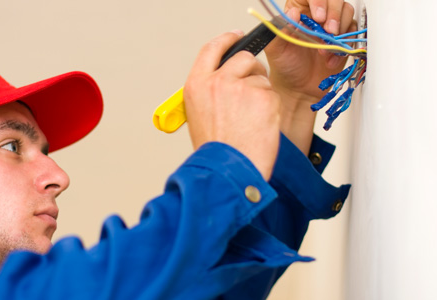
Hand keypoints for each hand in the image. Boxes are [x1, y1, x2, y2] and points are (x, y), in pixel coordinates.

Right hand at [183, 31, 280, 180]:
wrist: (227, 170)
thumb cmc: (215, 150)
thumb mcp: (199, 115)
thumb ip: (211, 91)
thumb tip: (229, 78)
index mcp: (197, 84)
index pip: (212, 49)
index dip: (227, 40)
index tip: (236, 37)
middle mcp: (217, 81)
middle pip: (244, 59)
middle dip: (252, 72)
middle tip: (253, 92)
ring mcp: (241, 87)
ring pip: (261, 79)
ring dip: (261, 96)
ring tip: (250, 121)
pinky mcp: (263, 97)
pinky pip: (273, 95)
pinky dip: (271, 110)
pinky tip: (260, 126)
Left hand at [265, 0, 357, 153]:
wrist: (299, 89)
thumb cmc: (285, 68)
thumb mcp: (276, 49)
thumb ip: (281, 30)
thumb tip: (292, 13)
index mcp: (298, 13)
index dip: (318, 1)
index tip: (318, 17)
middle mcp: (315, 16)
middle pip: (333, 0)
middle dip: (334, 14)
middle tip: (328, 31)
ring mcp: (330, 27)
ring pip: (346, 12)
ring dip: (340, 29)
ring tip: (325, 49)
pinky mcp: (342, 39)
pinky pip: (352, 33)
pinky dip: (345, 45)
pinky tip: (331, 58)